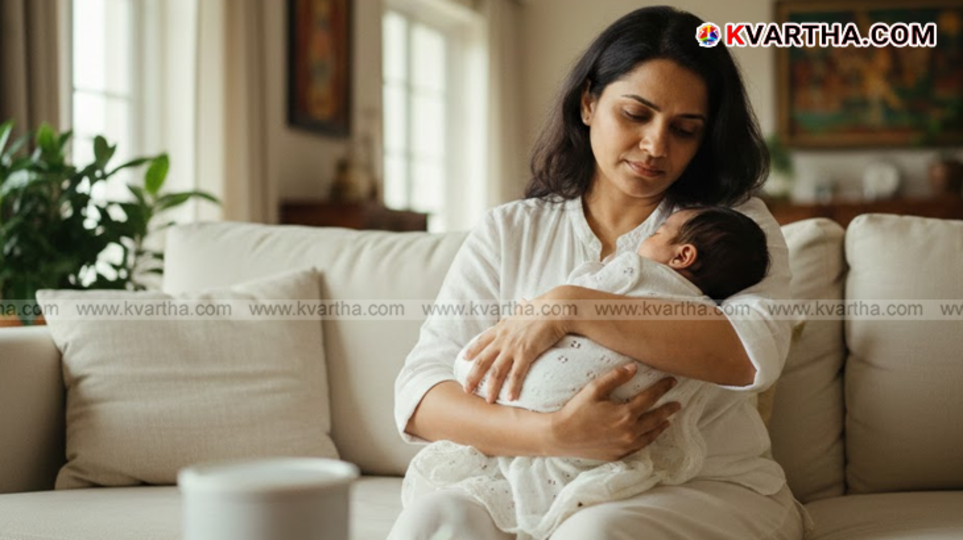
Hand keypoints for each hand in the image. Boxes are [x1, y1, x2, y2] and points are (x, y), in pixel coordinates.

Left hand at [463, 292, 569, 402]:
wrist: (556, 308)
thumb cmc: (545, 307)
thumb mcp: (527, 307)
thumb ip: (522, 308)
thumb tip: (523, 302)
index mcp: (502, 327)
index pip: (481, 341)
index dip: (472, 351)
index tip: (464, 359)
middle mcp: (503, 338)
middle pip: (482, 360)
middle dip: (473, 377)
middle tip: (466, 389)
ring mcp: (513, 347)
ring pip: (496, 371)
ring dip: (491, 387)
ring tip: (489, 400)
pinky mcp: (526, 353)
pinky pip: (516, 374)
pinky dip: (513, 387)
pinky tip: (511, 398)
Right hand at [547, 364, 680, 460]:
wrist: (561, 437)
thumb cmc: (575, 411)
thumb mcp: (593, 390)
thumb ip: (615, 378)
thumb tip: (634, 367)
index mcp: (625, 414)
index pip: (650, 398)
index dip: (662, 388)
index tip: (672, 381)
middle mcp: (629, 431)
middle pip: (656, 418)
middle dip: (668, 409)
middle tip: (678, 403)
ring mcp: (625, 445)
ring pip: (651, 435)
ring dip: (661, 426)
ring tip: (669, 420)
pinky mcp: (618, 454)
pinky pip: (640, 447)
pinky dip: (649, 439)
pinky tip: (650, 435)